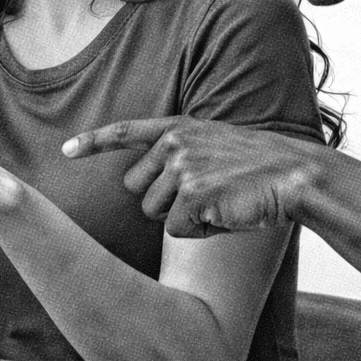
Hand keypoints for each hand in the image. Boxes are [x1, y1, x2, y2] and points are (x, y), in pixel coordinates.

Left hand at [62, 117, 328, 237]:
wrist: (294, 175)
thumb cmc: (256, 168)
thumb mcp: (214, 145)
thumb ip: (179, 153)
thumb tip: (142, 184)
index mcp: (178, 128)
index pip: (125, 132)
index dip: (92, 143)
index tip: (65, 151)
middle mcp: (174, 143)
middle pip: (136, 189)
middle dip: (162, 201)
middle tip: (203, 195)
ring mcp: (182, 167)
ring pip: (154, 213)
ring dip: (183, 218)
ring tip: (219, 202)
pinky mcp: (193, 194)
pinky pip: (177, 229)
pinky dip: (199, 232)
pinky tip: (225, 216)